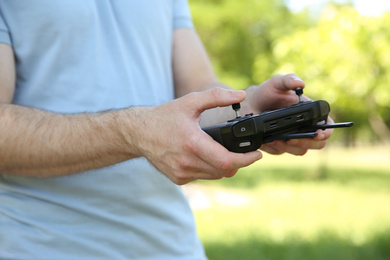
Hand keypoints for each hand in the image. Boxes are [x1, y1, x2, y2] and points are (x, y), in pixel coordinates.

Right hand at [133, 88, 261, 184]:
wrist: (138, 133)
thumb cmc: (164, 116)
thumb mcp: (190, 102)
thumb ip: (217, 97)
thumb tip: (240, 95)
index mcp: (192, 143)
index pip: (227, 161)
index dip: (246, 160)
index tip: (257, 155)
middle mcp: (187, 162)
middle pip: (224, 171)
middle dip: (238, 162)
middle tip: (243, 152)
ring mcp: (181, 173)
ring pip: (214, 175)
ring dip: (223, 166)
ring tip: (223, 152)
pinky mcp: (178, 179)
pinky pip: (202, 177)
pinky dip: (209, 169)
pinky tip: (205, 156)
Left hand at [242, 74, 332, 155]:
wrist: (251, 103)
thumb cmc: (268, 92)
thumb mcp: (277, 83)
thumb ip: (288, 80)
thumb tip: (300, 84)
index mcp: (311, 113)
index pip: (327, 127)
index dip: (325, 132)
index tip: (317, 133)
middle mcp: (305, 127)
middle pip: (317, 144)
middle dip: (306, 143)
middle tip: (291, 137)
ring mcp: (293, 139)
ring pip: (300, 150)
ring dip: (289, 146)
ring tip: (276, 137)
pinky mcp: (280, 146)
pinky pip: (282, 152)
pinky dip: (276, 147)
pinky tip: (269, 139)